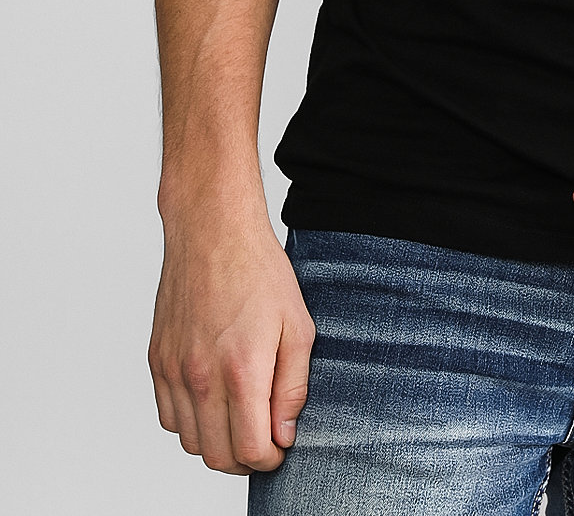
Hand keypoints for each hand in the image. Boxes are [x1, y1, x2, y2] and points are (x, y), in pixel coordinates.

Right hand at [148, 214, 314, 474]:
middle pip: (216, 456)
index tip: (281, 448)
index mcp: (242, 370)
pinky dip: (190, 421)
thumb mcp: (298, 325)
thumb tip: (284, 434)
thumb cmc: (259, 272)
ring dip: (216, 442)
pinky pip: (168, 416)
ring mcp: (174, 371)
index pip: (250, 449)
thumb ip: (293, 386)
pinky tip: (213, 400)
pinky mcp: (157, 361)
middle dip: (244, 459)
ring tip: (241, 419)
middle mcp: (201, 378)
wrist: (213, 232)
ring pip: (189, 441)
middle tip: (264, 441)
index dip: (271, 459)